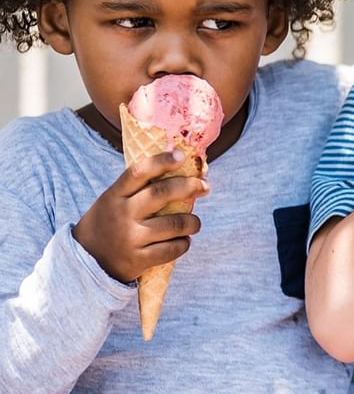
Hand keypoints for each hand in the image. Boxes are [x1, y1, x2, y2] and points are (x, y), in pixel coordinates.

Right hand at [72, 151, 208, 282]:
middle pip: (160, 193)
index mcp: (115, 195)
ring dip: (192, 222)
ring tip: (194, 223)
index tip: (181, 156)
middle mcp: (122, 214)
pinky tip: (183, 241)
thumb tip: (180, 169)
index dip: (161, 161)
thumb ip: (137, 188)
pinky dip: (183, 244)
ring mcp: (130, 238)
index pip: (139, 172)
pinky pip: (171, 250)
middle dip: (189, 186)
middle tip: (205, 186)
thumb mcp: (112, 200)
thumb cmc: (108, 223)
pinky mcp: (137, 260)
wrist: (84, 262)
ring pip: (173, 224)